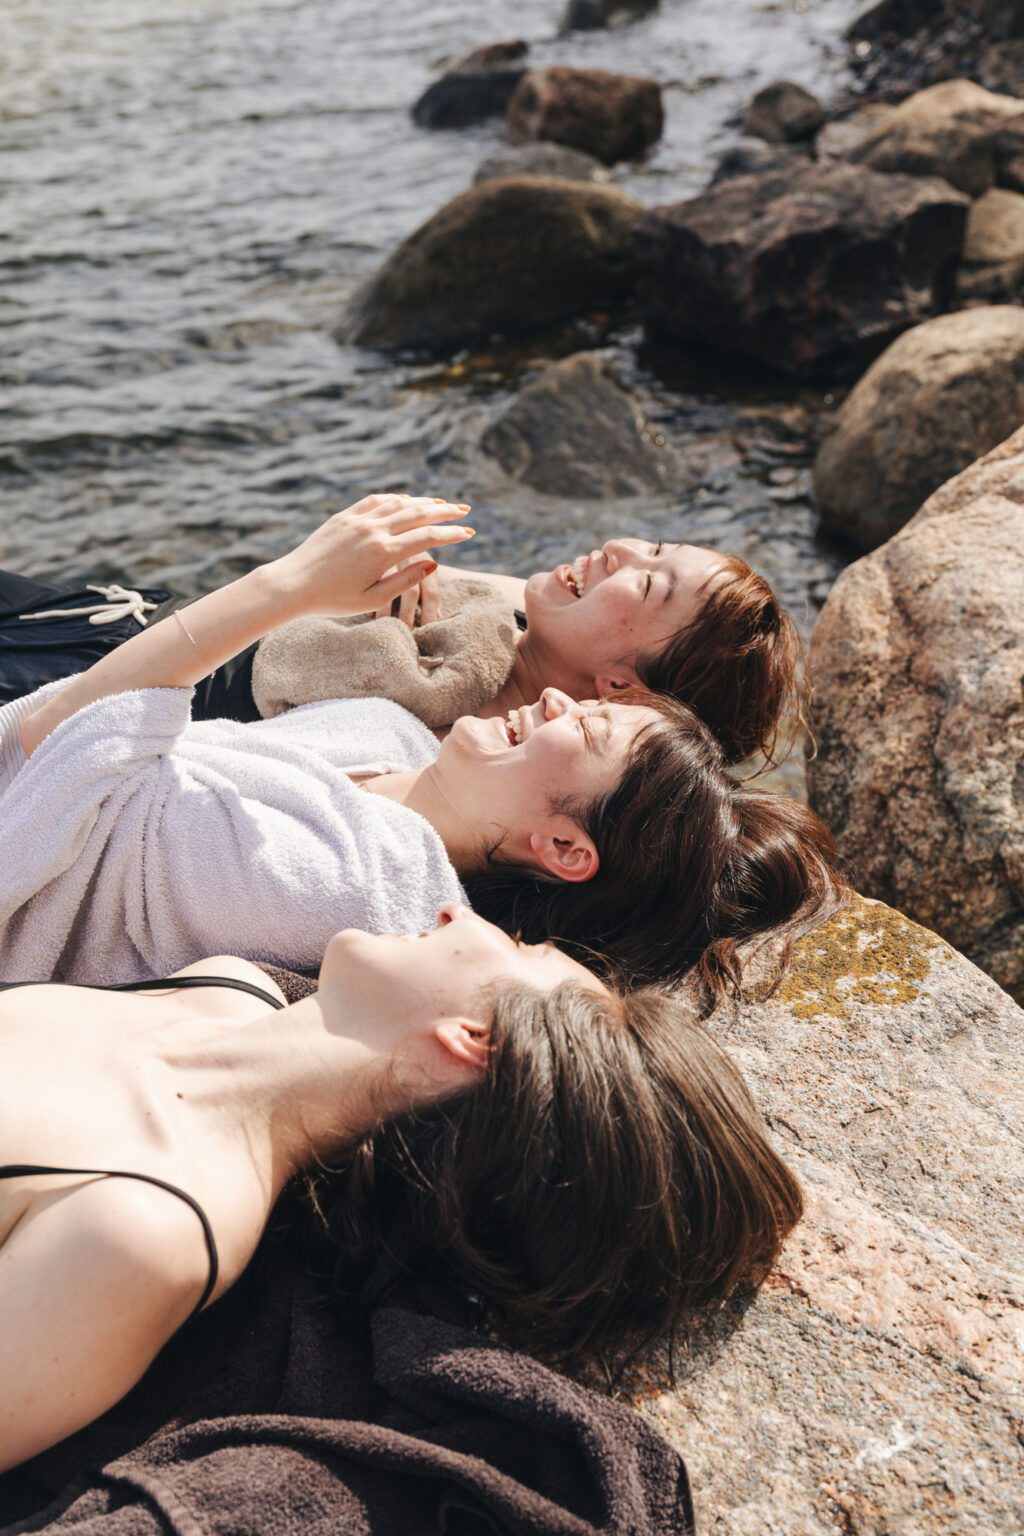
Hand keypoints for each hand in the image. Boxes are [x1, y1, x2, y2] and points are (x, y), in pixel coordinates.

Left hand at [268, 494, 471, 619]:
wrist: (292, 584)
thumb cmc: (332, 599)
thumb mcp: (372, 598)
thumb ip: (404, 580)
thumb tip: (432, 564)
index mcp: (383, 553)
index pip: (427, 537)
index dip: (451, 534)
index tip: (469, 533)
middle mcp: (372, 531)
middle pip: (418, 513)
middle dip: (444, 511)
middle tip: (465, 511)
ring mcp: (357, 520)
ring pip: (398, 503)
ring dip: (422, 501)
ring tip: (441, 503)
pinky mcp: (343, 517)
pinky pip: (375, 501)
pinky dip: (395, 498)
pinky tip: (405, 499)